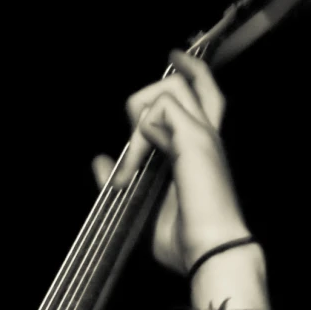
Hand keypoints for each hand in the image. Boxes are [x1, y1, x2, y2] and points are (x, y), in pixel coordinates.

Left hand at [93, 50, 247, 275]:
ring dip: (138, 123)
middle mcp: (207, 135)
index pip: (203, 93)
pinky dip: (138, 138)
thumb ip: (123, 180)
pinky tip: (134, 170)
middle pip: (188, 81)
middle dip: (147, 96)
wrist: (210, 253)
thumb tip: (100, 161)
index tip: (173, 56)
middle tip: (130, 146)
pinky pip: (160, 111)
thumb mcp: (143, 208)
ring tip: (130, 169)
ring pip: (169, 89)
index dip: (190, 71)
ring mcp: (202, 134)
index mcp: (202, 148)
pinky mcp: (195, 139)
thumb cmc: (186, 241)